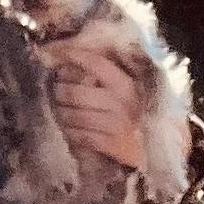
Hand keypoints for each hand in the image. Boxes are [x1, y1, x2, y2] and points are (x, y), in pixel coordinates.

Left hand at [44, 42, 147, 172]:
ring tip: (60, 111)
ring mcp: (116, 124)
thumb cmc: (130, 116)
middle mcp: (121, 102)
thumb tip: (74, 57)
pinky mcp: (110, 144)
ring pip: (74, 116)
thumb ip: (104, 76)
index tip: (58, 54)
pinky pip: (80, 135)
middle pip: (75, 93)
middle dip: (60, 92)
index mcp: (125, 84)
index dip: (74, 56)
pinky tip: (70, 130)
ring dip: (62, 114)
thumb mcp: (124, 91)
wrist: (146, 149)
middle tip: (57, 91)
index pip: (95, 63)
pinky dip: (71, 133)